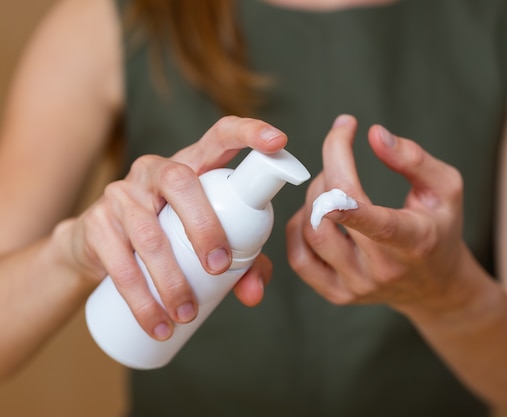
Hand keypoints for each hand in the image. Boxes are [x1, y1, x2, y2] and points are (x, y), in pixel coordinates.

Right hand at [65, 116, 284, 339]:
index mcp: (192, 166)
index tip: (279, 141)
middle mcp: (155, 171)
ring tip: (187, 313)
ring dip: (171, 280)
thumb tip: (254, 293)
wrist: (100, 249)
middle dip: (206, 226)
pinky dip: (141, 300)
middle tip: (220, 268)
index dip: (249, 132)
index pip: (220, 136)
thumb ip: (243, 262)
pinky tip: (157, 323)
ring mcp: (121, 194)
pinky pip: (119, 263)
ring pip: (149, 233)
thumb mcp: (207, 241)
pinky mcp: (95, 224)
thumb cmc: (171, 237)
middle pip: (182, 183)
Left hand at [286, 114, 469, 315]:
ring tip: (332, 186)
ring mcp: (357, 285)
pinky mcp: (337, 294)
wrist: (435, 285)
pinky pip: (299, 258)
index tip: (331, 180)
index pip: (380, 225)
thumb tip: (374, 134)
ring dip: (314, 197)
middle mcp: (383, 269)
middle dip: (329, 172)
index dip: (351, 206)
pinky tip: (317, 214)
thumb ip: (414, 159)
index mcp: (415, 241)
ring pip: (312, 232)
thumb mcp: (446, 189)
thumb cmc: (440, 228)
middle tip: (340, 158)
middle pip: (333, 217)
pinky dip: (299, 226)